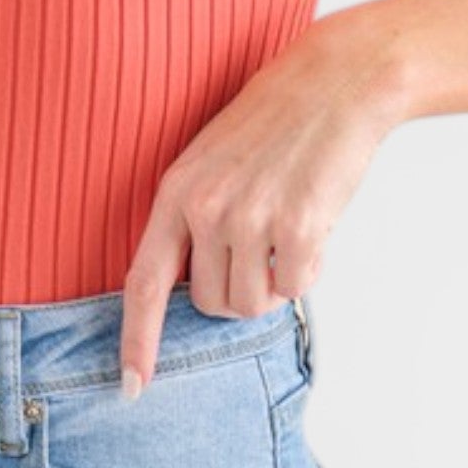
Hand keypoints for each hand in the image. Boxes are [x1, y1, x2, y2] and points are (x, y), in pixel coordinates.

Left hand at [118, 19, 406, 398]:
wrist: (336, 81)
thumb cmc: (276, 122)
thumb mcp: (213, 160)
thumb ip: (194, 219)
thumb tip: (197, 291)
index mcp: (176, 191)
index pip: (143, 282)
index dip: (137, 339)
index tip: (132, 386)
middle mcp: (206, 208)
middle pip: (212, 304)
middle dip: (240, 289)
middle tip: (264, 242)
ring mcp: (251, 218)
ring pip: (253, 304)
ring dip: (275, 282)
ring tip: (287, 227)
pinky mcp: (298, 226)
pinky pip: (296, 288)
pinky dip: (308, 270)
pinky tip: (314, 226)